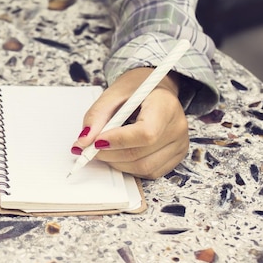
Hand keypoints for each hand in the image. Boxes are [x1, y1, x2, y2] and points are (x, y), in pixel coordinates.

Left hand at [71, 68, 187, 178]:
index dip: (118, 141)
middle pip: (141, 153)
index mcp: (166, 105)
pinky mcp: (176, 157)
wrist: (155, 89)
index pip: (145, 133)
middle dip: (109, 154)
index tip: (96, 141)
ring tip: (104, 149)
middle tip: (89, 148)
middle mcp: (177, 127)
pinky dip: (128, 167)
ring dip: (116, 163)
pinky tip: (120, 153)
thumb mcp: (112, 94)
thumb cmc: (135, 89)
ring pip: (143, 167)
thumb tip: (83, 142)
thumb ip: (96, 117)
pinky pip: (149, 172)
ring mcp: (180, 145)